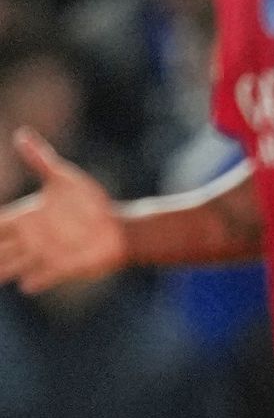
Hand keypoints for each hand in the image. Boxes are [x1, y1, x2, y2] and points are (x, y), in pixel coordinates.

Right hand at [0, 130, 126, 292]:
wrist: (118, 228)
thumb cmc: (89, 202)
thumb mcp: (64, 179)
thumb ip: (40, 160)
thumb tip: (21, 134)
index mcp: (25, 217)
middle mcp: (29, 239)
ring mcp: (43, 256)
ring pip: (10, 267)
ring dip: (2, 270)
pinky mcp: (61, 269)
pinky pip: (41, 279)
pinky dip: (34, 281)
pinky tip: (28, 283)